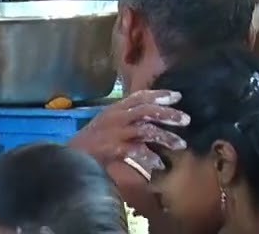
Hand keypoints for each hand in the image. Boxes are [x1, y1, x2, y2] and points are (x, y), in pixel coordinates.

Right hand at [68, 89, 188, 174]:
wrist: (72, 155)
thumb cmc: (91, 140)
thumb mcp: (107, 122)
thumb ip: (125, 117)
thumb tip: (149, 117)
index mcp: (114, 109)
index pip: (139, 96)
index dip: (158, 95)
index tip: (177, 96)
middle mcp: (116, 117)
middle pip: (146, 110)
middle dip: (167, 114)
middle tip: (186, 119)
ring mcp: (115, 132)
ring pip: (145, 129)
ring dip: (165, 136)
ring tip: (181, 144)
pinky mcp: (113, 148)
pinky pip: (137, 151)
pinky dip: (150, 157)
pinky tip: (160, 164)